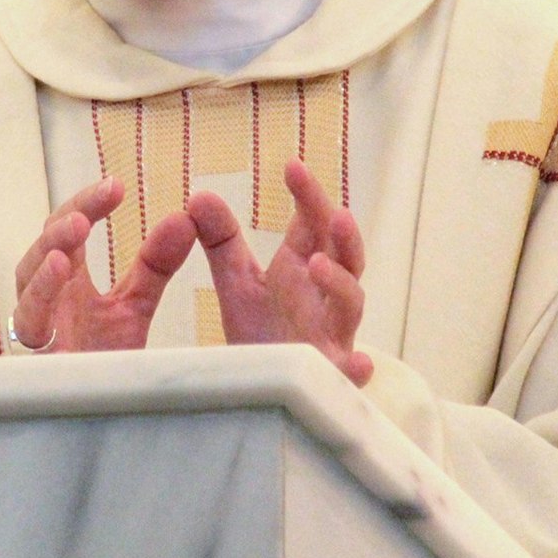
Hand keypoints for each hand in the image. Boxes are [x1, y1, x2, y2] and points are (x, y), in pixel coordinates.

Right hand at [10, 176, 195, 352]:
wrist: (97, 415)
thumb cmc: (102, 357)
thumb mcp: (134, 304)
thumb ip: (155, 265)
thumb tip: (184, 219)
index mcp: (67, 279)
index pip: (69, 229)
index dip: (87, 204)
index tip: (117, 186)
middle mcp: (46, 295)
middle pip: (45, 244)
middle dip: (69, 218)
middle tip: (101, 198)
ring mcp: (37, 324)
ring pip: (27, 278)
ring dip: (50, 248)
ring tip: (77, 226)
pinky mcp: (35, 356)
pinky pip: (29, 320)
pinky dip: (41, 290)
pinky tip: (60, 266)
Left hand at [187, 157, 373, 386]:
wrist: (262, 391)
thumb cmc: (260, 332)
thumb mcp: (238, 282)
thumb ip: (222, 240)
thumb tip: (199, 195)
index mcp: (304, 268)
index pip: (313, 223)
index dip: (308, 195)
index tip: (292, 166)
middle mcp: (325, 296)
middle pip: (344, 256)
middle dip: (340, 233)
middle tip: (330, 211)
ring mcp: (332, 335)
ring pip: (351, 304)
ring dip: (340, 282)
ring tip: (315, 263)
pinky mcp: (328, 374)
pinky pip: (349, 371)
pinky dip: (357, 367)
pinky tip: (358, 362)